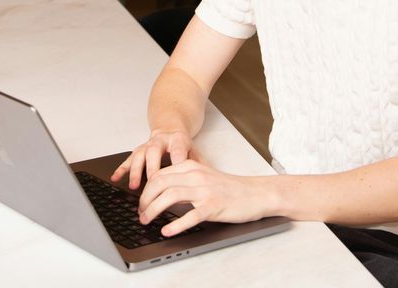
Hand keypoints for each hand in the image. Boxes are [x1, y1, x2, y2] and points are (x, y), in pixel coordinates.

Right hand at [110, 130, 197, 189]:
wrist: (171, 127)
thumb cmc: (183, 146)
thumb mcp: (195, 152)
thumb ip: (200, 166)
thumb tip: (208, 181)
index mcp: (178, 140)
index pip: (177, 150)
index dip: (176, 161)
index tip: (177, 176)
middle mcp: (160, 141)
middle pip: (154, 152)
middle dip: (152, 168)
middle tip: (152, 185)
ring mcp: (148, 145)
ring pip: (140, 155)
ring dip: (136, 171)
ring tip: (134, 186)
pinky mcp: (139, 150)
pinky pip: (128, 159)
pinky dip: (122, 169)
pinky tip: (115, 178)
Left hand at [136, 159, 269, 236]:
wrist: (256, 193)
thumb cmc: (230, 188)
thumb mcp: (203, 177)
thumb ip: (184, 181)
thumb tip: (161, 193)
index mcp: (191, 167)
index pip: (159, 175)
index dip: (145, 190)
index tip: (141, 202)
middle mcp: (196, 175)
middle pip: (160, 183)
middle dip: (145, 200)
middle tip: (140, 213)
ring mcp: (205, 190)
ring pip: (170, 196)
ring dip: (153, 210)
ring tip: (146, 220)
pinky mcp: (214, 206)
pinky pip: (191, 215)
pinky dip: (176, 224)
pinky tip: (167, 231)